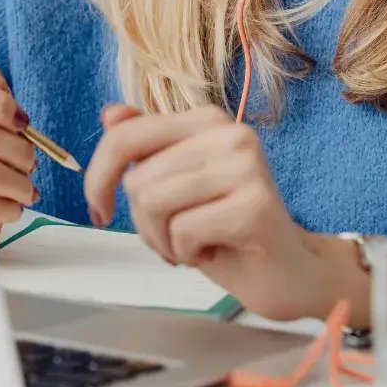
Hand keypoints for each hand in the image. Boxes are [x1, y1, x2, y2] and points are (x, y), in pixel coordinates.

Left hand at [83, 103, 333, 321]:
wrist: (288, 273)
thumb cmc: (226, 231)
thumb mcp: (176, 186)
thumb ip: (146, 148)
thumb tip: (110, 114)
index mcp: (206, 120)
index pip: (125, 136)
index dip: (98, 177)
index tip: (98, 210)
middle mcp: (229, 133)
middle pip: (138, 179)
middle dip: (144, 224)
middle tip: (176, 239)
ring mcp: (245, 165)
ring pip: (154, 203)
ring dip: (164, 241)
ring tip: (195, 245)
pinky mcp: (255, 205)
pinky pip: (183, 232)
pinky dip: (187, 254)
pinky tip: (214, 252)